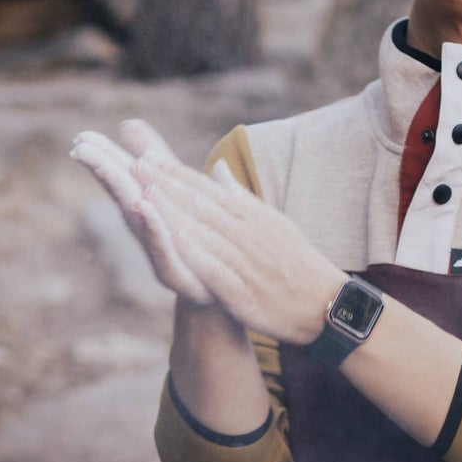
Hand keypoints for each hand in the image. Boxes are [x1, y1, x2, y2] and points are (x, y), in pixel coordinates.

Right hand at [69, 118, 216, 306]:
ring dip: (123, 192)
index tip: (81, 137)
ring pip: (139, 218)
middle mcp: (151, 232)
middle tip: (79, 147)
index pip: (127, 179)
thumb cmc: (198, 242)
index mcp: (153, 210)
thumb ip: (158, 161)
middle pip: (125, 195)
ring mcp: (163, 254)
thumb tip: (130, 124)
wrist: (229, 295)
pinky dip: (155, 229)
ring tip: (106, 166)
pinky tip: (146, 206)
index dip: (105, 158)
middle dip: (104, 170)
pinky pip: (165, 251)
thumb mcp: (180, 193)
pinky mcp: (182, 276)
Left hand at [128, 140, 348, 344]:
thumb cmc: (297, 263)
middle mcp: (246, 235)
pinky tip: (174, 244)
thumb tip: (218, 168)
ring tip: (145, 195)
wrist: (325, 304)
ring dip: (174, 214)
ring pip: (204, 234)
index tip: (148, 157)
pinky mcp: (244, 292)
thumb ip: (240, 197)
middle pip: (201, 206)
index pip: (207, 191)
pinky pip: (216, 270)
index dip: (176, 174)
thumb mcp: (272, 222)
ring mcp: (245, 262)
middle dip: (167, 185)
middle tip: (136, 165)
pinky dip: (195, 255)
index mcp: (251, 217)